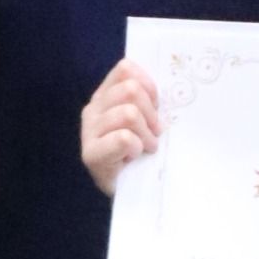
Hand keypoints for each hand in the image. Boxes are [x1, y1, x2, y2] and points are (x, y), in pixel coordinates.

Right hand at [81, 58, 160, 193]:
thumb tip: (170, 85)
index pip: (125, 69)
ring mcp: (88, 130)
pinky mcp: (90, 154)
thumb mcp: (147, 118)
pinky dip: (136, 148)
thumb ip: (148, 99)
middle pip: (130, 90)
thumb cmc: (142, 151)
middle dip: (151, 113)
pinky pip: (123, 138)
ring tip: (146, 147)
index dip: (148, 86)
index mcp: (106, 95)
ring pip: (129, 114)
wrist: (130, 190)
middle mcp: (93, 108)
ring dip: (146, 134)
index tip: (155, 107)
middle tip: (154, 133)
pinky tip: (133, 157)